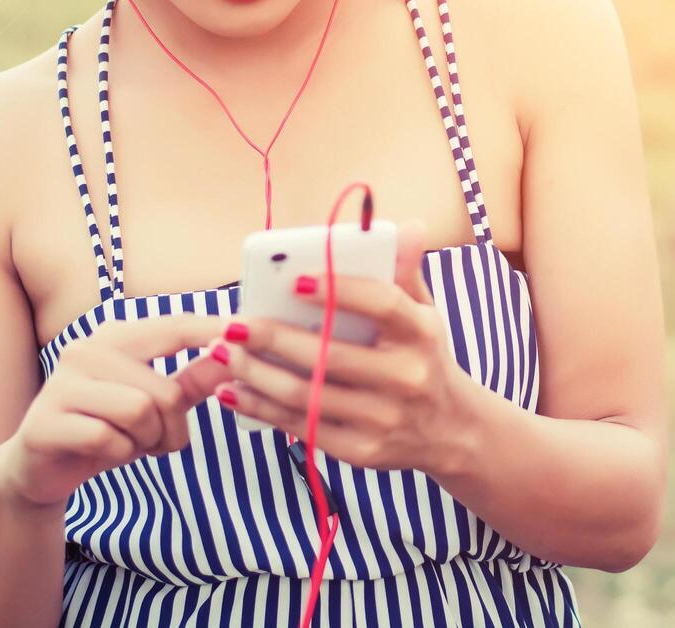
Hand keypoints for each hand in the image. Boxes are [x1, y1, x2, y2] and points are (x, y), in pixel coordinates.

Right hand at [0, 313, 234, 510]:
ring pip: (139, 414)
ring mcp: (61, 383)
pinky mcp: (45, 421)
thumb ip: (194, 379)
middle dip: (172, 427)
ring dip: (145, 442)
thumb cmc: (106, 427)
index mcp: (114, 336)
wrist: (40, 468)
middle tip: (158, 441)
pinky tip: (102, 452)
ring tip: (129, 444)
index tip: (245, 330)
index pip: (174, 328)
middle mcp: (85, 350)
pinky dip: (118, 455)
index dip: (211, 331)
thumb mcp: (155, 403)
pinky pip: (107, 440)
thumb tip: (235, 352)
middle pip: (163, 389)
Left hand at [212, 219, 476, 475]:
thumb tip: (408, 225)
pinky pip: (302, 427)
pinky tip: (234, 391)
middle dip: (273, 339)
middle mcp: (406, 377)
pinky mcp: (361, 450)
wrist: (452, 431)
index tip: (294, 281)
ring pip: (308, 396)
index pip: (382, 304)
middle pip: (330, 356)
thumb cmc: (424, 358)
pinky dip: (262, 409)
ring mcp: (383, 418)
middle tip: (233, 323)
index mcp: (421, 333)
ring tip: (223, 354)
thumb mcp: (426, 314)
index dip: (338, 290)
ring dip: (256, 375)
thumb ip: (405, 271)